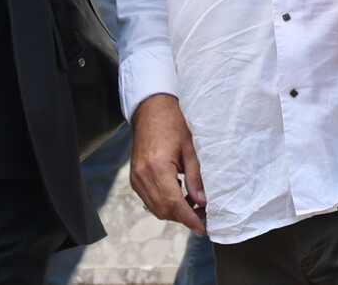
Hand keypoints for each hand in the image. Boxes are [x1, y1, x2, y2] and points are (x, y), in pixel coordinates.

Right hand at [130, 93, 205, 235]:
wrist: (150, 109)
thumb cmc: (172, 123)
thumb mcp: (190, 148)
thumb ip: (196, 177)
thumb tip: (202, 202)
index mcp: (158, 167)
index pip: (174, 204)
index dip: (189, 219)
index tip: (202, 228)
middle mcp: (143, 175)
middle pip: (164, 210)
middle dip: (184, 217)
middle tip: (203, 216)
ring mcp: (136, 177)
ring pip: (156, 208)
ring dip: (174, 212)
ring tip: (193, 205)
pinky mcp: (134, 177)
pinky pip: (149, 199)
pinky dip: (164, 203)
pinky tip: (179, 195)